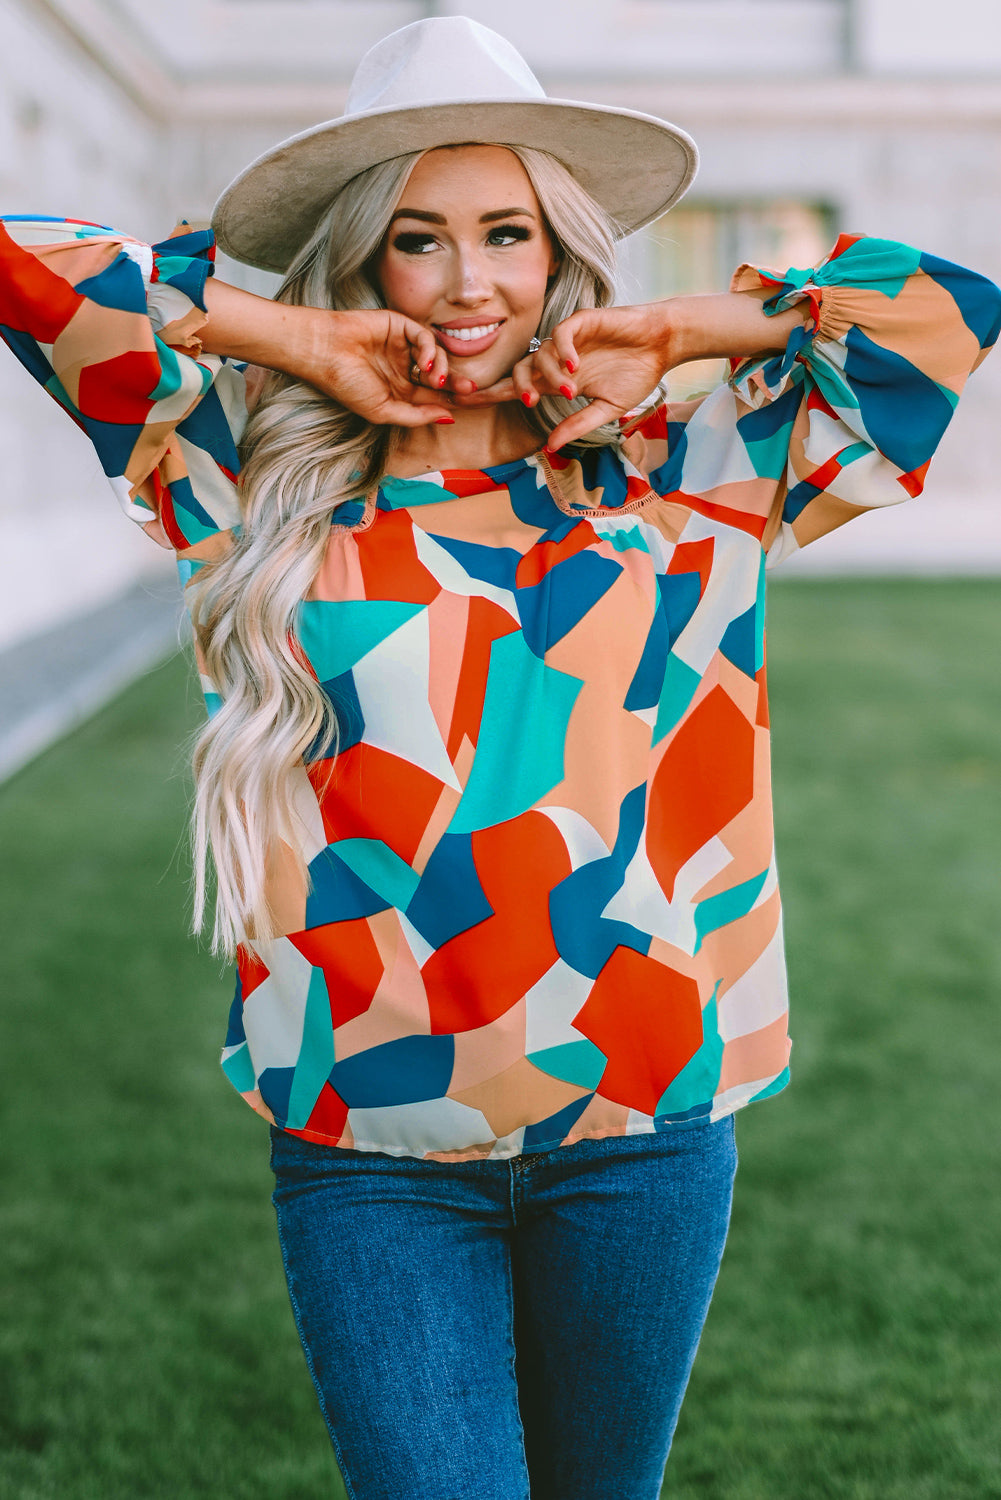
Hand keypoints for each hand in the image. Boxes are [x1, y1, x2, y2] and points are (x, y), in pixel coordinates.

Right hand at [200, 281, 474, 426]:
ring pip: (437, 356)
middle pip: (442, 376)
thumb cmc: (346, 385)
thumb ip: (417, 415)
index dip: (455, 401)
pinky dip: (430, 349)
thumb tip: (449, 418)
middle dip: (458, 384)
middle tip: (470, 390)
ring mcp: (402, 347)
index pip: (436, 397)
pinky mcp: (399, 325)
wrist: (322, 353)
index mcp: (401, 392)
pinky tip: (425, 363)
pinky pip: (424, 336)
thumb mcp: (384, 411)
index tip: (474, 405)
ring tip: (433, 378)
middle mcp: (404, 370)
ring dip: (442, 368)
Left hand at [453, 304, 675, 449]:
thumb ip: (578, 425)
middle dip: (515, 385)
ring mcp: (569, 341)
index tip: (463, 403)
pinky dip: (563, 350)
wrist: (662, 344)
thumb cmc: (637, 374)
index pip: (517, 388)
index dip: (490, 394)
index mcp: (558, 381)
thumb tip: (550, 447)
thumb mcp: (606, 408)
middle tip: (530, 401)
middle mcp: (557, 360)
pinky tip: (574, 365)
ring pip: (540, 354)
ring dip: (551, 374)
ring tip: (571, 388)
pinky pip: (561, 334)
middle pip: (519, 370)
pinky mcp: (583, 322)